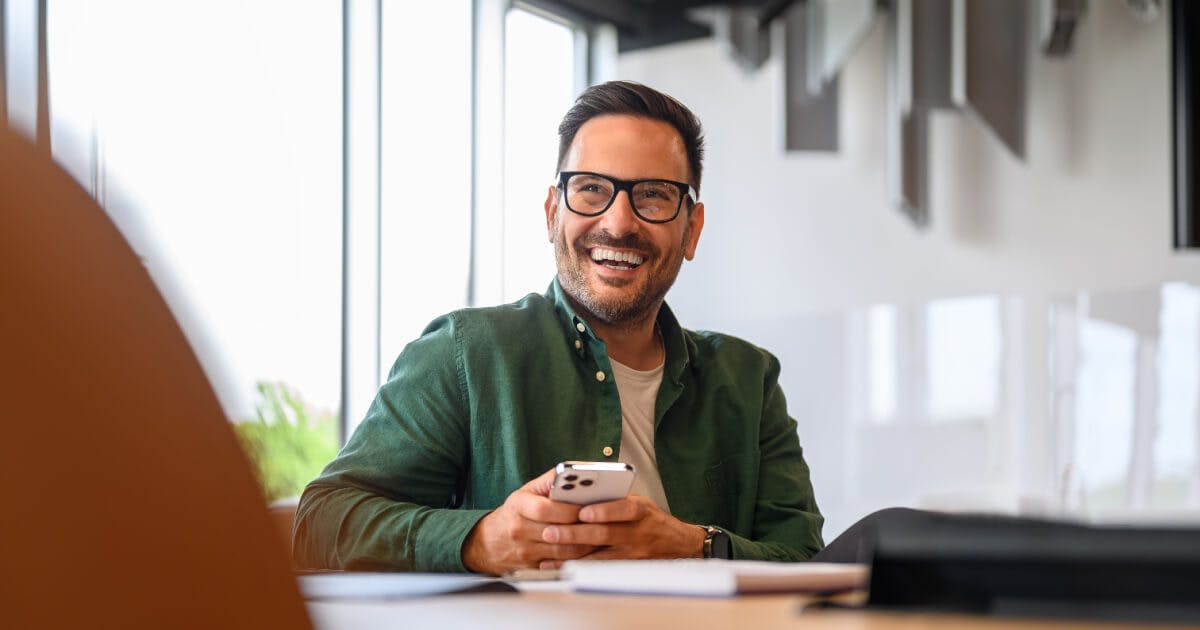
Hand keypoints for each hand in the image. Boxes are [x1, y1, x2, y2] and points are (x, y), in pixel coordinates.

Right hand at [461, 468, 598, 574]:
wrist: (489, 542)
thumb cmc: (515, 512)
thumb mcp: (526, 491)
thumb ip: (551, 481)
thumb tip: (577, 471)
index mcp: (518, 505)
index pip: (545, 509)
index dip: (569, 510)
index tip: (588, 507)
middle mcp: (519, 529)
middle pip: (558, 533)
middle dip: (584, 528)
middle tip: (605, 523)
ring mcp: (525, 552)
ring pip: (564, 552)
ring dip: (587, 546)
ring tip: (605, 536)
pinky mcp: (533, 568)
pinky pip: (561, 566)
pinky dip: (579, 559)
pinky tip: (593, 552)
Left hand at [538, 495, 706, 567]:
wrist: (678, 544)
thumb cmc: (651, 519)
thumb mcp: (640, 502)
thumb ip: (614, 500)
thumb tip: (579, 494)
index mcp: (641, 510)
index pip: (624, 508)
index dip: (603, 511)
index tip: (581, 511)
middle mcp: (638, 532)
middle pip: (605, 534)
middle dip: (575, 534)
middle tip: (550, 532)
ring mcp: (634, 553)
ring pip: (600, 556)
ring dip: (572, 555)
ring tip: (548, 555)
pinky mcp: (628, 569)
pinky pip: (600, 570)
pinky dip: (579, 569)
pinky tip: (561, 568)